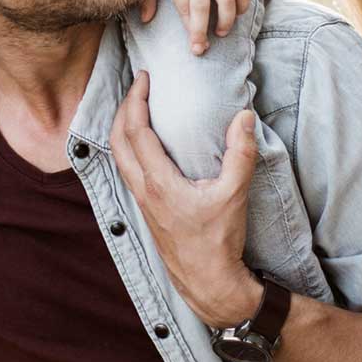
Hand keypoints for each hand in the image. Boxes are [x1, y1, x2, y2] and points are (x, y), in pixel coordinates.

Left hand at [108, 72, 260, 328]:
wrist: (208, 283)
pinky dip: (127, 148)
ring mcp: (141, 203)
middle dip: (123, 108)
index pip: (137, 131)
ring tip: (136, 109)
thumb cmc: (219, 241)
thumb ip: (241, 154)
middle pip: (117, 140)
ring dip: (122, 128)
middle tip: (137, 86)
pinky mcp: (146, 212)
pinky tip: (143, 146)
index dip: (137, 100)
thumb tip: (244, 117)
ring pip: (118, 157)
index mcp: (158, 182)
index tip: (145, 78)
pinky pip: (127, 171)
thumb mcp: (234, 195)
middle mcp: (142, 190)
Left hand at [141, 0, 249, 55]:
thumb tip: (145, 19)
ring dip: (226, 20)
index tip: (193, 44)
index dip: (189, 27)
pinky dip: (243, 4)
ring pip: (227, 0)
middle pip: (203, 7)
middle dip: (202, 31)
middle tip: (202, 49)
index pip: (184, 7)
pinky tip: (237, 14)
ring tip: (222, 33)